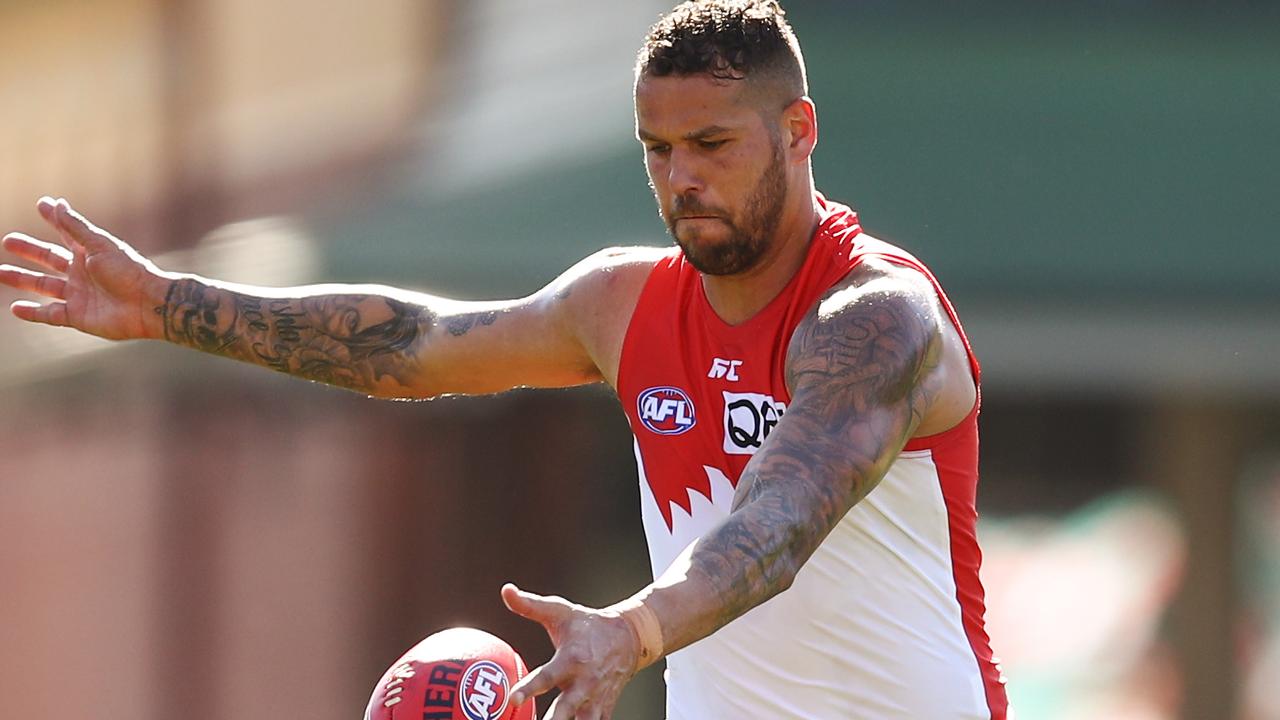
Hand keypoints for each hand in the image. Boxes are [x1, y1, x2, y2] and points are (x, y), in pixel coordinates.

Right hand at [0, 197, 170, 339]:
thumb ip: (75, 227)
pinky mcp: (78, 316)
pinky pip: (49, 314)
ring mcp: (79, 295)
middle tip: (8, 241)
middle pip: (50, 259)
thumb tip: (55, 203)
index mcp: (90, 253)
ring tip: (0, 272)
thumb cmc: (128, 270)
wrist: (147, 304)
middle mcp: (82, 273)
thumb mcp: (99, 245)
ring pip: (44, 286)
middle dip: (30, 251)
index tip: (41, 205)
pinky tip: (14, 308)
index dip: (54, 220)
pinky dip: (32, 312)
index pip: (66, 233)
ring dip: (23, 279)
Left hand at [502, 583, 641, 719]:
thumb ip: (530, 605)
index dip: (529, 688)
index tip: (513, 697)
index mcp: (571, 659)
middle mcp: (584, 683)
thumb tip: (506, 590)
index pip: (546, 676)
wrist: (629, 638)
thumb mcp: (560, 612)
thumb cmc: (588, 625)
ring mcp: (595, 699)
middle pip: (565, 710)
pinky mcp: (603, 710)